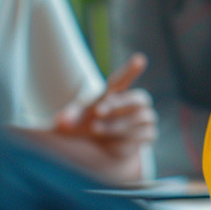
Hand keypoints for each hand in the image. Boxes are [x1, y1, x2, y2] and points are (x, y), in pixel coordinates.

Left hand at [50, 53, 157, 182]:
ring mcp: (144, 118)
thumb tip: (61, 120)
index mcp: (114, 94)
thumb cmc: (85, 129)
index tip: (139, 59)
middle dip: (117, 105)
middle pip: (136, 99)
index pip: (124, 80)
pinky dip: (126, 140)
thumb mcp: (72, 124)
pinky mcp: (149, 133)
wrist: (100, 149)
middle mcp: (133, 103)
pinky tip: (111, 144)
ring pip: (140, 118)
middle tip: (97, 111)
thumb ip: (66, 120)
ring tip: (96, 129)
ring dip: (116, 125)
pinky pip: (145, 134)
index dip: (131, 70)